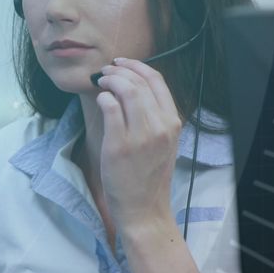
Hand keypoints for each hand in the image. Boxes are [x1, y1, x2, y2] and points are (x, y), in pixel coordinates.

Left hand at [94, 59, 181, 231]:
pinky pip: (110, 107)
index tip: (122, 63)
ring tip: (100, 83)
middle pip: (139, 82)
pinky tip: (100, 101)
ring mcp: (140, 135)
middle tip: (105, 72)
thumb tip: (133, 87)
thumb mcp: (164, 142)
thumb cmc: (149, 175)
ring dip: (109, 80)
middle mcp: (160, 126)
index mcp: (173, 123)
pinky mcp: (119, 145)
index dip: (137, 66)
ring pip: (125, 90)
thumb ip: (155, 116)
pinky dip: (103, 98)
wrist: (144, 209)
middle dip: (119, 71)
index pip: (157, 81)